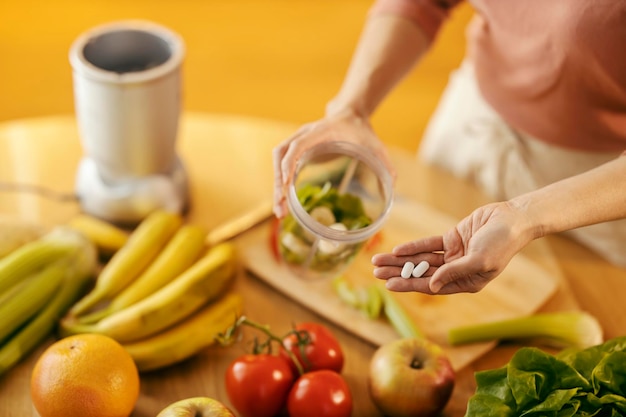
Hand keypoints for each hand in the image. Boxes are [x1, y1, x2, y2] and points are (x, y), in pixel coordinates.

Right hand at [272, 110, 394, 217]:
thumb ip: (385, 161)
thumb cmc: (361, 130)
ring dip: (275, 184)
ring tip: (280, 210)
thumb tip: (394, 184)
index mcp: (320, 130)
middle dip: (278, 181)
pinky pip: (282, 162)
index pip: (298, 144)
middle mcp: (304, 133)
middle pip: (280, 154)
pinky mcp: (296, 147)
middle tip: (281, 206)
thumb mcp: (375, 144)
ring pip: (277, 159)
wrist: (350, 114)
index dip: (289, 162)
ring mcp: (297, 139)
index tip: (286, 182)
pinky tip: (284, 200)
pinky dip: (280, 181)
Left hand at [371, 202, 534, 293]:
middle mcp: (456, 272)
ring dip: (400, 260)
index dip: (409, 285)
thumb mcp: (479, 260)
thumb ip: (454, 273)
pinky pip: (428, 245)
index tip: (389, 284)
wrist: (513, 219)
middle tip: (376, 272)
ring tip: (379, 261)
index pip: (431, 286)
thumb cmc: (502, 243)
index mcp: (466, 283)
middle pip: (421, 273)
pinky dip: (413, 247)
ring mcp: (453, 255)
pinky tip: (397, 250)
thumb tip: (432, 285)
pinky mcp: (451, 240)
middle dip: (398, 272)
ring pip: (421, 259)